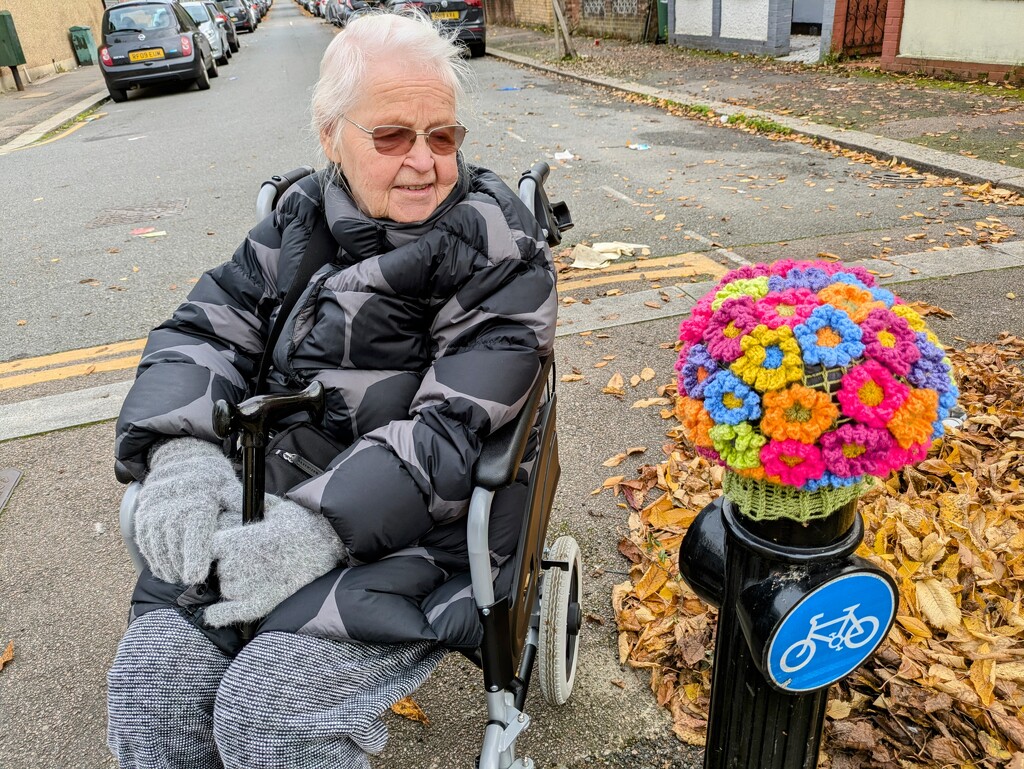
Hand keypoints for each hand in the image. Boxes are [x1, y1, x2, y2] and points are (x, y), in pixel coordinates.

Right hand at [134, 438, 240, 584]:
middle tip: (190, 581)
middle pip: (174, 545)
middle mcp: (172, 506)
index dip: (194, 558)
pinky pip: (145, 542)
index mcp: (197, 501)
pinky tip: (164, 568)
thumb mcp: (228, 487)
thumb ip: (238, 505)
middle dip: (181, 566)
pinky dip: (153, 558)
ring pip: (157, 546)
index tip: (196, 576)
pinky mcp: (142, 515)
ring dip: (167, 565)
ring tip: (177, 577)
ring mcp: (153, 510)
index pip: (194, 534)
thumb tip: (253, 518)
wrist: (182, 459)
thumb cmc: (210, 479)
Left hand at [203, 495, 348, 627]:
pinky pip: (230, 612)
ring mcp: (251, 585)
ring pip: (227, 588)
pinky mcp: (262, 602)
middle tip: (252, 560)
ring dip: (234, 584)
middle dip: (230, 565)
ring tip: (256, 576)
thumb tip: (234, 493)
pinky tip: (214, 613)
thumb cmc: (303, 524)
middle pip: (220, 568)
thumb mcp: (276, 507)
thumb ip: (251, 502)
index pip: (212, 547)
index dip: (220, 547)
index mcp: (241, 539)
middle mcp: (241, 563)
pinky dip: (219, 614)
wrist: (328, 545)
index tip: (229, 547)